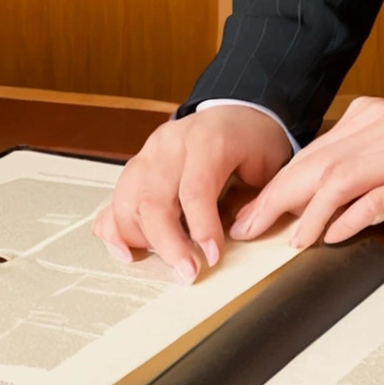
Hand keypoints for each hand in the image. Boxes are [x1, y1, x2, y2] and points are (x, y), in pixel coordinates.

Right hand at [92, 106, 293, 282]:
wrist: (236, 112)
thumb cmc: (252, 139)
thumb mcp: (269, 160)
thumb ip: (257, 196)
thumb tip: (240, 234)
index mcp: (207, 139)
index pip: (194, 189)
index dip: (202, 228)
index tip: (212, 256)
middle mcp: (171, 144)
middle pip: (153, 199)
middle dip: (168, 245)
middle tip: (188, 272)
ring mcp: (148, 154)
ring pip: (128, 201)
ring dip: (142, 241)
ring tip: (167, 263)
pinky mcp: (136, 166)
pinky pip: (114, 199)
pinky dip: (115, 229)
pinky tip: (127, 252)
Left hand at [227, 98, 383, 248]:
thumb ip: (374, 158)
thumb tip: (327, 195)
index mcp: (382, 114)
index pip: (316, 149)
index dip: (279, 183)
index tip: (253, 209)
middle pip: (317, 162)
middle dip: (277, 198)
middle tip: (249, 229)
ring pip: (339, 177)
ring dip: (307, 213)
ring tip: (289, 241)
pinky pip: (379, 197)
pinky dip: (351, 217)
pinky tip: (335, 235)